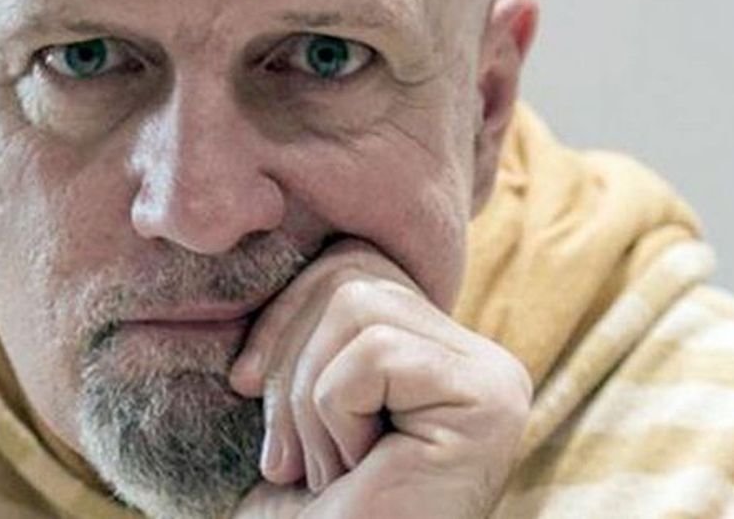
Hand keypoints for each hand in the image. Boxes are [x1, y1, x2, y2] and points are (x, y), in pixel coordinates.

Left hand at [228, 239, 531, 517]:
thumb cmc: (307, 504)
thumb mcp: (296, 392)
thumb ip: (309, 323)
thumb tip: (260, 240)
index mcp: (435, 348)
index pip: (351, 263)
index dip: (283, 313)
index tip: (242, 382)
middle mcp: (477, 356)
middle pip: (350, 274)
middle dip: (288, 359)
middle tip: (288, 452)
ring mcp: (491, 376)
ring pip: (357, 308)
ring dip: (308, 399)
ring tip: (325, 466)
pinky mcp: (488, 402)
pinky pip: (374, 355)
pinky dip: (334, 414)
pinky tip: (357, 469)